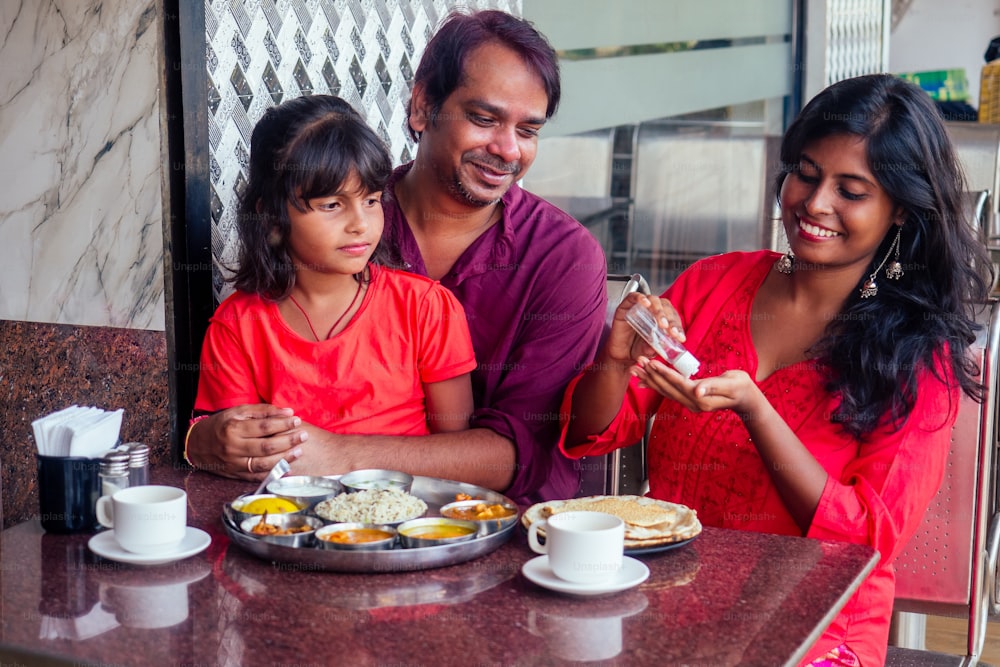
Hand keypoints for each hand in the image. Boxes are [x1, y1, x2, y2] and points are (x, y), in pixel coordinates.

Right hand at [186, 404, 305, 480]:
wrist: (196, 445)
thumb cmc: (220, 425)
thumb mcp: (237, 412)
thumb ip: (262, 411)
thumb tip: (287, 411)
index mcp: (233, 429)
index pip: (264, 427)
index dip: (283, 424)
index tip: (296, 420)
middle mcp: (234, 448)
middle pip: (267, 447)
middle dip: (288, 441)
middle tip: (303, 436)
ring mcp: (235, 463)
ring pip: (264, 464)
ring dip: (285, 458)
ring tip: (299, 451)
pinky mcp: (236, 474)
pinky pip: (257, 476)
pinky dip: (274, 474)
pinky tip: (288, 469)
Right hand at [604, 293, 685, 365]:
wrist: (620, 353)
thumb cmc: (636, 349)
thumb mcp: (648, 351)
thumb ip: (654, 348)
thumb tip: (659, 346)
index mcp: (662, 320)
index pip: (673, 318)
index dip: (678, 326)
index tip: (680, 337)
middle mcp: (652, 312)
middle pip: (665, 308)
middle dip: (670, 320)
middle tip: (671, 331)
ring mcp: (640, 307)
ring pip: (653, 300)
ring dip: (659, 311)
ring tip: (661, 324)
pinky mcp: (626, 305)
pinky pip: (634, 297)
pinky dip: (641, 298)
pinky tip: (646, 304)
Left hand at [634, 361, 760, 415]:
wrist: (746, 399)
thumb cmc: (741, 387)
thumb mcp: (732, 384)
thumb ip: (714, 386)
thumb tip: (698, 390)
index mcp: (702, 398)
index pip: (679, 384)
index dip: (664, 373)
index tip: (651, 363)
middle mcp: (693, 403)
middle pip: (667, 388)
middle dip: (651, 375)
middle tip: (637, 364)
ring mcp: (690, 403)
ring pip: (665, 391)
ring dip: (650, 380)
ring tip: (635, 370)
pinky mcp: (689, 400)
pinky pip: (669, 392)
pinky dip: (656, 384)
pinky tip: (646, 380)